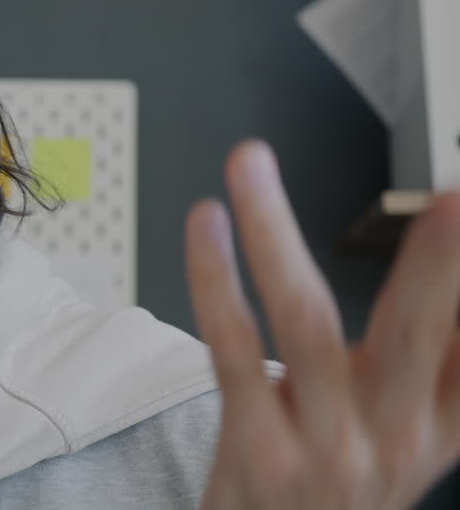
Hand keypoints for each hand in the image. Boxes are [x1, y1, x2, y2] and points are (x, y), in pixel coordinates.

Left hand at [186, 140, 459, 508]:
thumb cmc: (338, 483)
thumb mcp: (407, 436)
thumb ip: (435, 363)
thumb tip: (446, 271)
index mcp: (440, 425)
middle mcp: (393, 436)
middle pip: (421, 333)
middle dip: (441, 264)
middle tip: (454, 199)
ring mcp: (323, 443)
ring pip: (304, 318)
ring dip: (273, 231)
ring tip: (250, 164)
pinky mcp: (255, 446)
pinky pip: (232, 345)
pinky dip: (214, 277)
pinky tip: (207, 223)